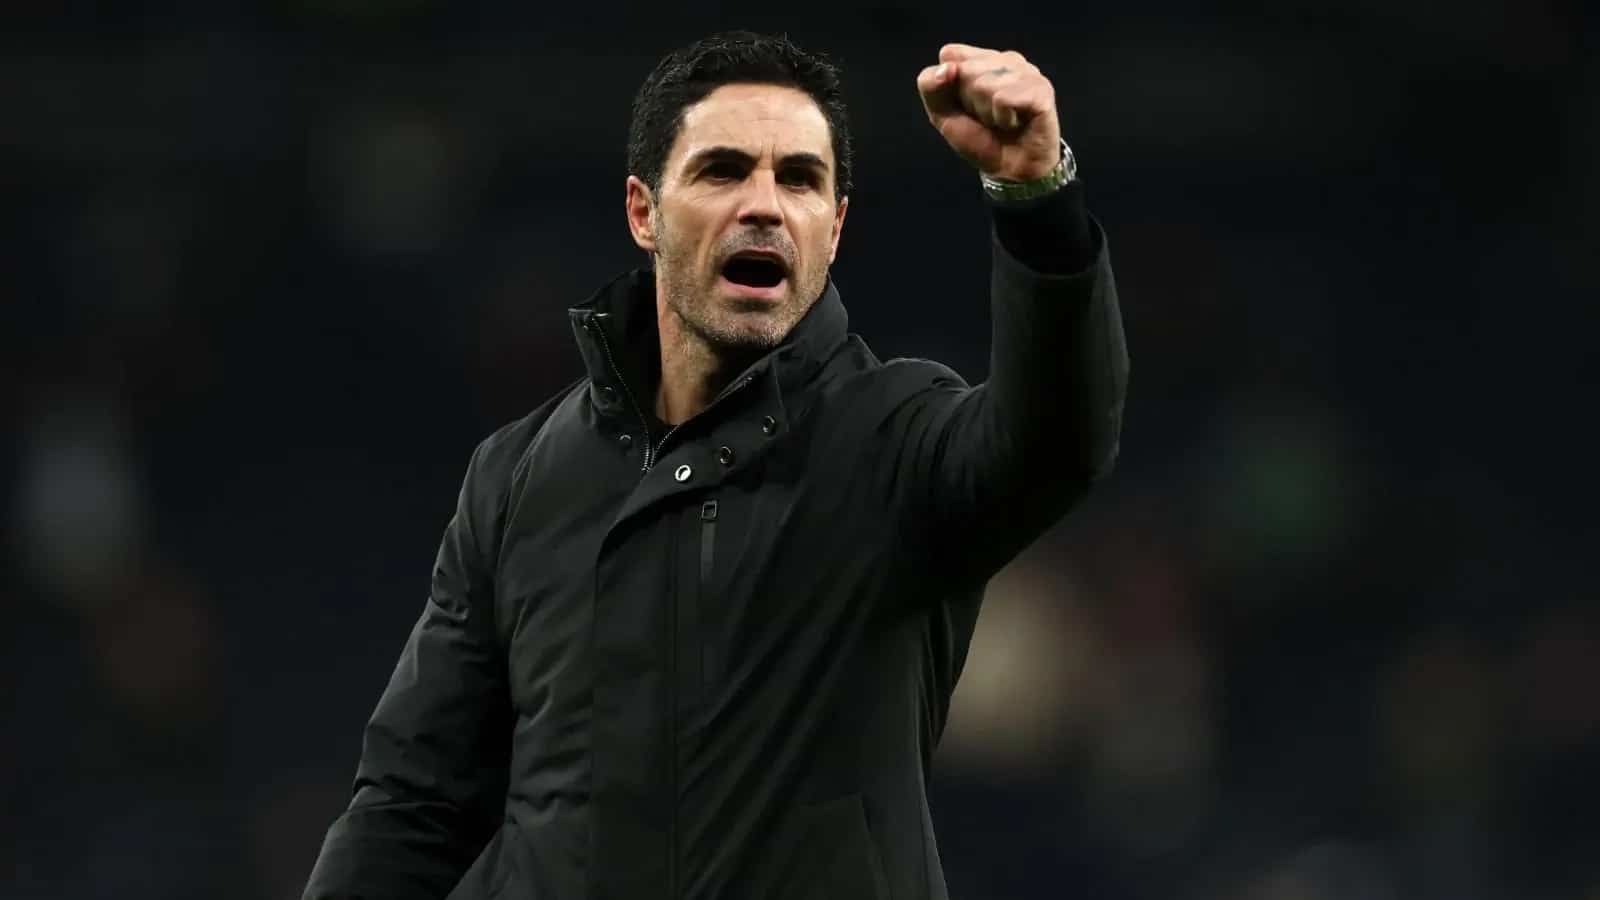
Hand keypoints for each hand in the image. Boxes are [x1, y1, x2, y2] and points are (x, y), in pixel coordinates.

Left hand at [916, 43, 1061, 182]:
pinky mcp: (1040, 89)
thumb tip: (947, 67)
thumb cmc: (980, 139)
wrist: (1010, 171)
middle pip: (966, 70)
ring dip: (987, 113)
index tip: (965, 105)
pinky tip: (1014, 123)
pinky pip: (1003, 98)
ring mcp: (1027, 71)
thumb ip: (930, 86)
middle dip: (970, 102)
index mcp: (982, 58)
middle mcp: (1006, 59)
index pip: (949, 55)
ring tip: (1001, 121)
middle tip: (987, 117)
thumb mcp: (942, 114)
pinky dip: (1002, 119)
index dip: (949, 85)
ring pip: (984, 84)